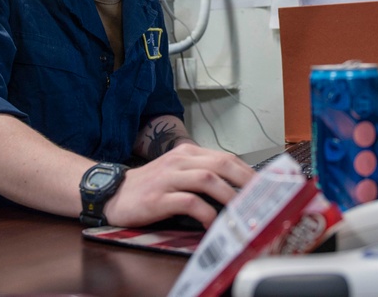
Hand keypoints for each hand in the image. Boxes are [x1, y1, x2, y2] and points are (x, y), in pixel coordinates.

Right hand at [102, 144, 255, 228]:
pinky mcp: (159, 197)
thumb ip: (202, 176)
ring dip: (230, 196)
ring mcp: (169, 178)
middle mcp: (179, 161)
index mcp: (187, 153)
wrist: (112, 193)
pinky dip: (205, 213)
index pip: (226, 157)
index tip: (265, 187)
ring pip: (208, 179)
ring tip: (241, 212)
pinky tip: (211, 224)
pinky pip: (189, 202)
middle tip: (262, 199)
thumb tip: (236, 190)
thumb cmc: (149, 187)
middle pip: (221, 163)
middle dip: (246, 181)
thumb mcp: (177, 173)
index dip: (248, 172)